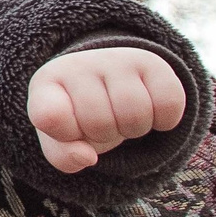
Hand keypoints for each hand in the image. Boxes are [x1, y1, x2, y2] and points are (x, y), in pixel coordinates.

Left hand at [28, 46, 186, 172]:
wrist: (106, 82)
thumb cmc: (78, 117)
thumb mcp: (62, 140)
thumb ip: (63, 157)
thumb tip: (86, 157)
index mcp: (46, 83)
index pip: (49, 116)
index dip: (64, 135)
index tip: (68, 129)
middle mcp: (79, 64)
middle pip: (100, 124)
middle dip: (104, 135)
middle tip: (102, 122)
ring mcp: (115, 59)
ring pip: (136, 117)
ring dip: (134, 130)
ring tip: (122, 116)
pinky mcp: (152, 62)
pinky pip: (169, 105)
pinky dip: (164, 121)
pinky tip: (149, 109)